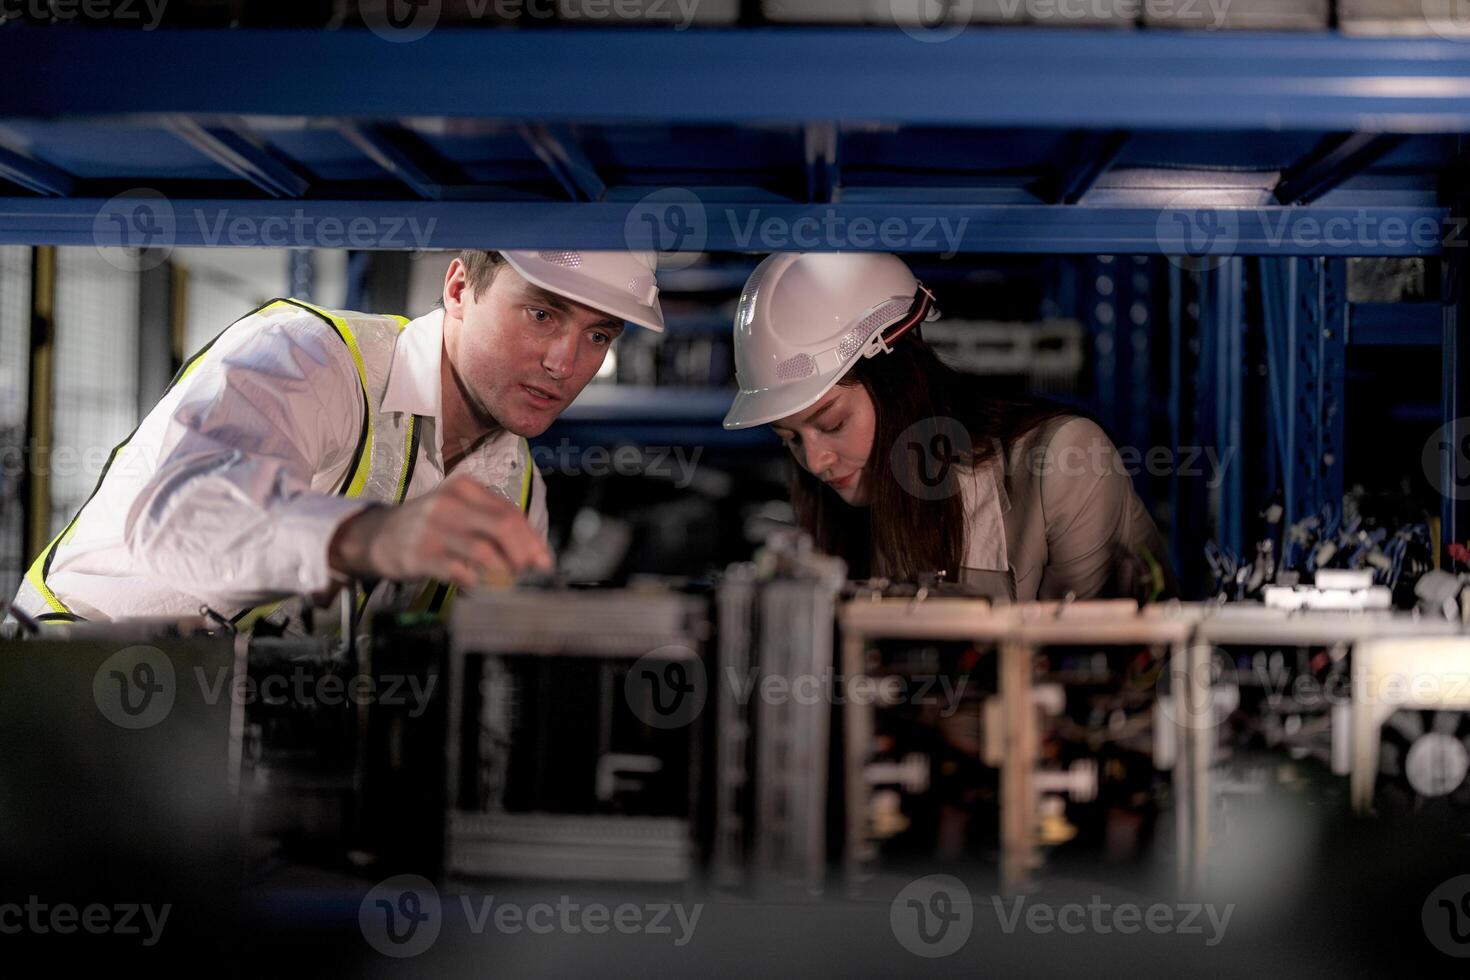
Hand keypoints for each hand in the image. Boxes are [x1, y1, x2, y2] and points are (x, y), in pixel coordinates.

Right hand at [327, 472, 551, 587]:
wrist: (376, 534)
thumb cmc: (429, 526)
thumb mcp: (460, 512)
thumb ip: (494, 525)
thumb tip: (535, 553)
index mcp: (465, 488)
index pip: (511, 512)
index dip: (532, 539)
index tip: (543, 561)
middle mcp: (450, 502)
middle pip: (503, 526)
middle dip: (524, 553)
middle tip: (531, 573)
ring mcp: (433, 527)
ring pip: (484, 550)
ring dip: (504, 571)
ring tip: (509, 582)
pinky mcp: (420, 554)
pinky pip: (458, 570)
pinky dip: (477, 582)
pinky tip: (481, 587)